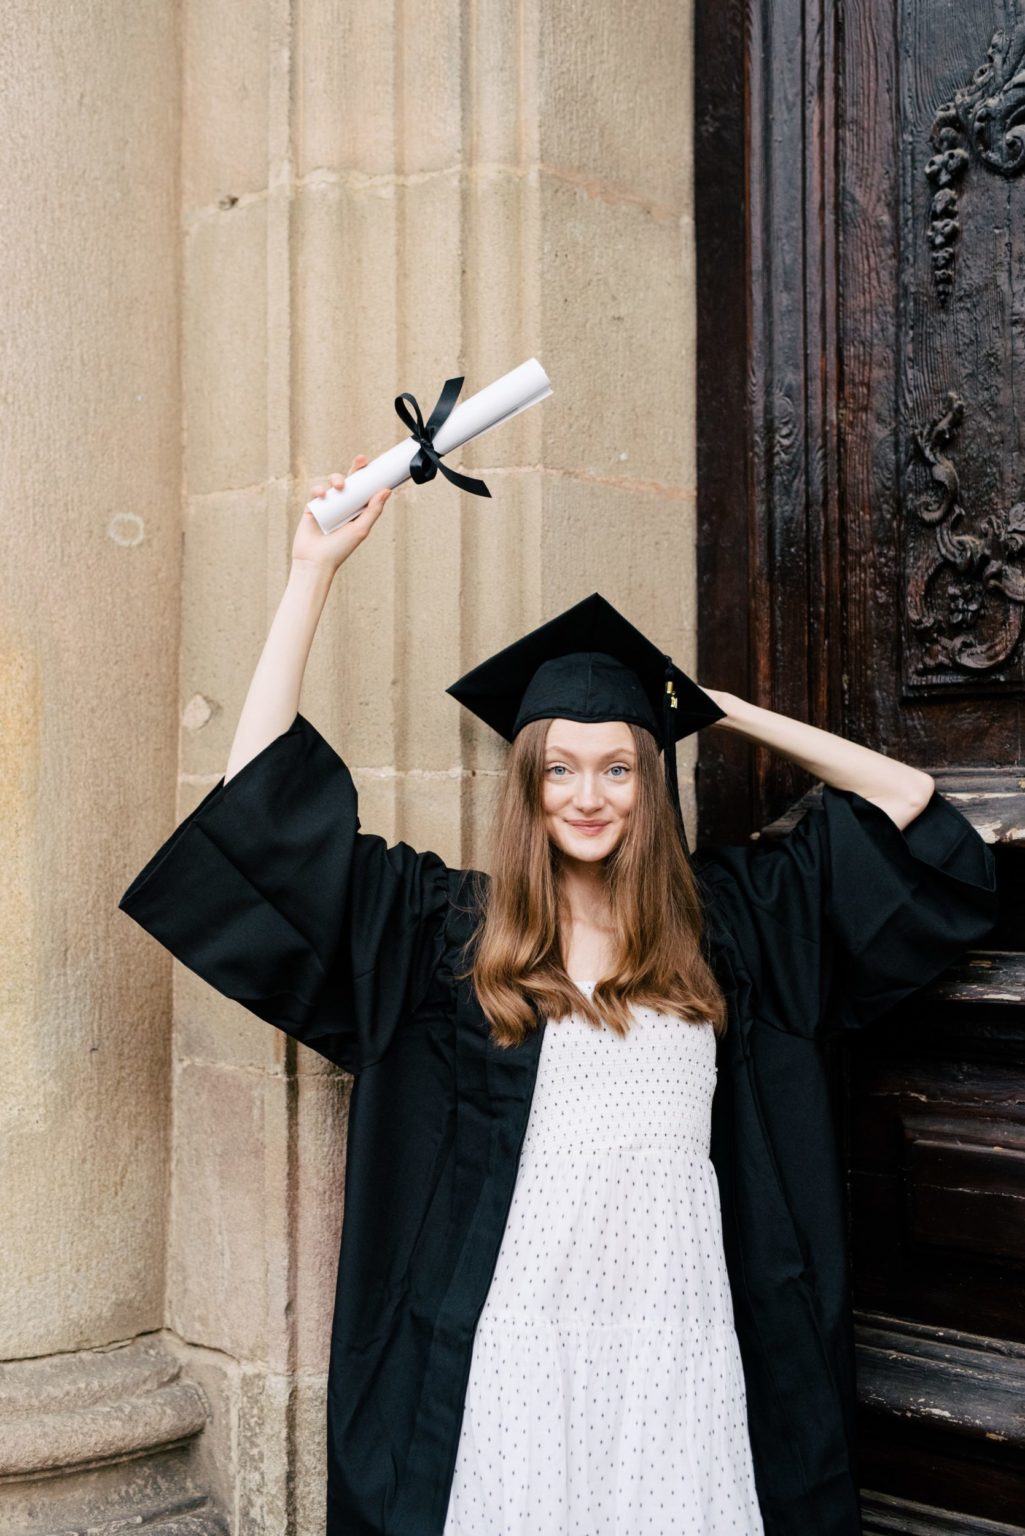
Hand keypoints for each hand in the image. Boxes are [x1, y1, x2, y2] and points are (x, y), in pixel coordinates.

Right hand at [292, 455, 394, 574]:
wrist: (315, 561)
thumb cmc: (339, 549)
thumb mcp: (361, 529)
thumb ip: (373, 510)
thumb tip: (387, 491)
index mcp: (357, 512)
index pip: (364, 491)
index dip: (368, 477)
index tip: (374, 465)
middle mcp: (343, 507)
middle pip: (350, 482)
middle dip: (355, 469)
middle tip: (361, 459)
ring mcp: (327, 506)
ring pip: (332, 484)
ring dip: (336, 479)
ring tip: (339, 486)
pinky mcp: (312, 507)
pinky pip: (316, 491)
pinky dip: (319, 490)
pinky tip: (322, 496)